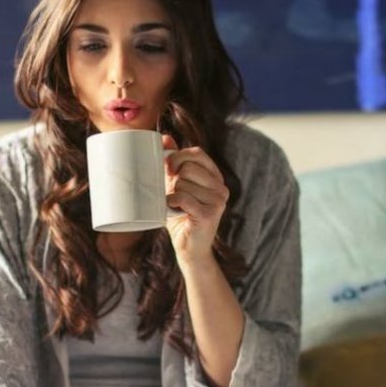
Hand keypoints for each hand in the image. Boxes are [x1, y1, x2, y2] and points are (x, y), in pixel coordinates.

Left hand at [162, 133, 228, 265]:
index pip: (197, 153)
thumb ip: (174, 163)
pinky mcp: (210, 214)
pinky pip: (183, 197)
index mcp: (215, 177)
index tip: (167, 168)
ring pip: (183, 183)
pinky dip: (171, 202)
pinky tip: (172, 210)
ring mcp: (218, 201)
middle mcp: (221, 187)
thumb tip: (164, 138)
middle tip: (172, 193)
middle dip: (173, 179)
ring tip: (176, 207)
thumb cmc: (181, 216)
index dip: (178, 156)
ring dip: (172, 194)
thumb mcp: (177, 186)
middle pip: (188, 167)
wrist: (189, 248)